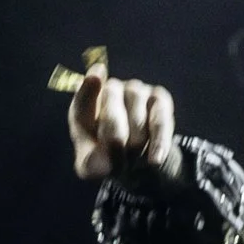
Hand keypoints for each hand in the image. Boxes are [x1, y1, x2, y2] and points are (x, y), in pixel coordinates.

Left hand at [68, 66, 182, 183]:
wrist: (135, 158)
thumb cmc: (106, 156)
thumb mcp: (92, 166)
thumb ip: (91, 164)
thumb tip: (105, 162)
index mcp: (85, 105)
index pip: (83, 97)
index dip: (88, 88)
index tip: (95, 77)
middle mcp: (110, 89)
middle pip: (112, 104)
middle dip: (114, 135)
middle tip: (118, 155)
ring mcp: (136, 91)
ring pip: (137, 116)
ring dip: (134, 142)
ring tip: (132, 158)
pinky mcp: (160, 99)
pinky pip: (160, 119)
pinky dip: (157, 141)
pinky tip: (154, 160)